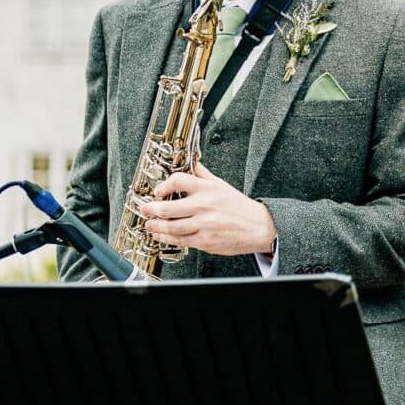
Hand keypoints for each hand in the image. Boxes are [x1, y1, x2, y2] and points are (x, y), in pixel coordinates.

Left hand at [142, 161, 276, 256]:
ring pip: (170, 227)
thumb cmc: (239, 207)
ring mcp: (203, 225)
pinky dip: (166, 238)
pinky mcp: (204, 241)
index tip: (157, 191)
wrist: (259, 227)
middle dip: (150, 210)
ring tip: (149, 225)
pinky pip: (179, 240)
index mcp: (207, 189)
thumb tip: (190, 162)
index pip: (178, 181)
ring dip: (155, 226)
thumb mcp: (221, 185)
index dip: (163, 186)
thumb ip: (203, 174)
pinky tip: (161, 236)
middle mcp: (204, 206)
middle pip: (167, 208)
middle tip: (145, 210)